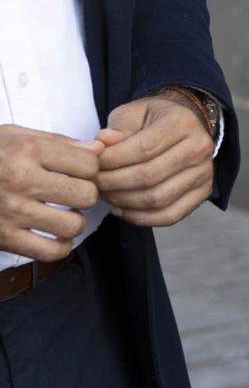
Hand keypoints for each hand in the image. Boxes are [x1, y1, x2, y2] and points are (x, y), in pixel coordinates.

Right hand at [0, 125, 104, 261]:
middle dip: (85, 195)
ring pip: (73, 225)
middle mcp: (22, 181)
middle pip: (86, 195)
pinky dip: (59, 246)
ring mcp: (12, 212)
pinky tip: (54, 235)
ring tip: (63, 214)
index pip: (88, 164)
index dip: (90, 168)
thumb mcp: (16, 135)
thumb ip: (59, 141)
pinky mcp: (3, 238)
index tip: (78, 171)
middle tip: (72, 194)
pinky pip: (50, 252)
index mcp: (28, 151)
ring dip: (74, 222)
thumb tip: (100, 149)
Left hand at [95, 94, 215, 227]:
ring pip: (157, 199)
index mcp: (182, 123)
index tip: (91, 165)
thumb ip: (117, 127)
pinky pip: (169, 216)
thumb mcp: (133, 113)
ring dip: (124, 202)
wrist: (184, 126)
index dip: (112, 161)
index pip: (143, 149)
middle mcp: (200, 147)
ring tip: (106, 195)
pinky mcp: (202, 193)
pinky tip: (121, 209)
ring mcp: (205, 172)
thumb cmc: (153, 120)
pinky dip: (140, 218)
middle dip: (113, 184)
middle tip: (93, 183)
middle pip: (149, 176)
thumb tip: (102, 143)